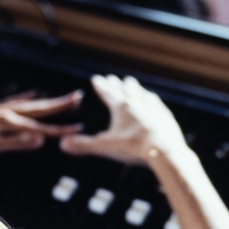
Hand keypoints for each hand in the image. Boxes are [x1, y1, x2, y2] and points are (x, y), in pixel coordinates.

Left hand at [0, 90, 82, 157]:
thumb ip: (16, 143)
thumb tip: (42, 139)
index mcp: (9, 123)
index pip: (41, 127)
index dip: (61, 129)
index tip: (80, 128)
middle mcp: (6, 113)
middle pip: (38, 109)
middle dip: (59, 105)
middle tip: (78, 97)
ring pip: (29, 105)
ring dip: (46, 103)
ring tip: (62, 99)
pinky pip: (13, 103)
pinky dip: (25, 99)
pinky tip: (30, 94)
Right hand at [60, 75, 186, 164]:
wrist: (163, 150)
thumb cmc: (132, 147)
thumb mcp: (105, 147)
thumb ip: (84, 145)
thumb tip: (63, 144)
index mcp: (121, 108)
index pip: (108, 94)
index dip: (101, 86)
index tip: (96, 78)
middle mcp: (137, 103)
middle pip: (124, 91)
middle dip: (116, 85)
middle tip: (112, 78)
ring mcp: (153, 108)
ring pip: (141, 94)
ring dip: (134, 88)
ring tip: (131, 82)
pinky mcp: (165, 116)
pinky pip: (156, 104)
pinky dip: (151, 99)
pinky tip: (152, 98)